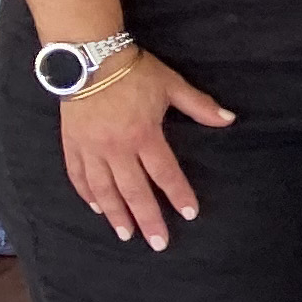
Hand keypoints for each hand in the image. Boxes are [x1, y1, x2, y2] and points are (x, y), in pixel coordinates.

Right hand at [59, 53, 234, 248]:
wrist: (88, 58)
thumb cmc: (134, 71)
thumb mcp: (171, 85)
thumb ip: (200, 106)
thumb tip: (230, 119)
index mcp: (144, 135)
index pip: (165, 173)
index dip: (178, 195)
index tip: (189, 214)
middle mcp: (116, 148)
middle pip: (134, 190)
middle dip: (147, 218)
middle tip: (158, 243)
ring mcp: (91, 148)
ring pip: (104, 190)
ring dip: (116, 214)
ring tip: (126, 234)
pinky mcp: (72, 144)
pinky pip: (78, 175)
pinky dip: (87, 194)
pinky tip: (97, 208)